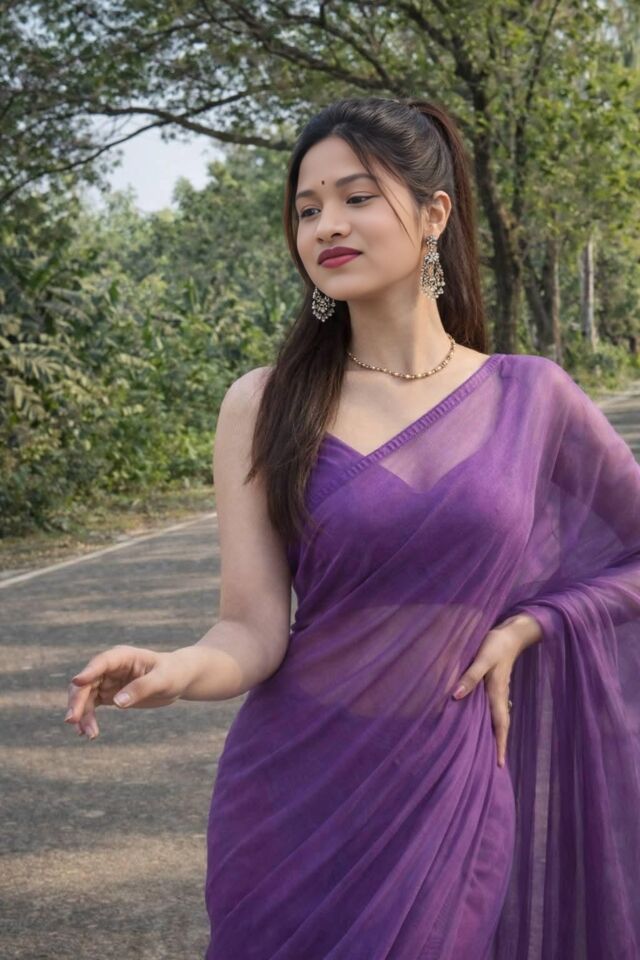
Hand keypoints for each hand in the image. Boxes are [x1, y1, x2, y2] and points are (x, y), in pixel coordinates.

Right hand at [63, 645, 190, 740]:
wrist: (178, 679)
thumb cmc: (173, 673)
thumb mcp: (162, 680)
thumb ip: (141, 688)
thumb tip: (118, 702)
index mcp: (123, 657)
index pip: (101, 662)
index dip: (88, 671)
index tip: (77, 682)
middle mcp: (110, 668)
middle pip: (86, 682)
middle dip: (77, 700)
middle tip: (72, 720)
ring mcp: (107, 681)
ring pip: (85, 697)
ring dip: (82, 715)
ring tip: (88, 735)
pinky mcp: (108, 694)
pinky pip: (91, 706)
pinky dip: (87, 719)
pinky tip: (87, 733)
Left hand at [451, 614, 541, 767]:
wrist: (511, 632)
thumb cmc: (496, 644)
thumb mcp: (482, 658)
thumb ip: (470, 677)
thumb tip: (455, 697)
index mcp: (497, 693)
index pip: (501, 725)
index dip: (500, 745)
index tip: (501, 766)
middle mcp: (500, 696)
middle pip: (501, 725)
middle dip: (499, 745)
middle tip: (496, 766)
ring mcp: (500, 691)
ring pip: (498, 717)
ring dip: (495, 733)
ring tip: (490, 749)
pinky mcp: (496, 684)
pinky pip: (494, 708)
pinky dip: (492, 719)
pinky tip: (484, 721)